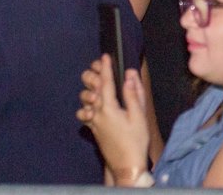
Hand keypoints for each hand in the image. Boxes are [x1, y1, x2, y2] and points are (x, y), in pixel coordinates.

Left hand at [76, 55, 149, 182]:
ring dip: (90, 90)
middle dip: (94, 75)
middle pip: (90, 88)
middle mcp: (97, 113)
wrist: (126, 165)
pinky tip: (95, 106)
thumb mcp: (138, 115)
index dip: (106, 67)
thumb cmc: (135, 141)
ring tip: (99, 85)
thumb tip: (129, 75)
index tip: (106, 56)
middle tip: (101, 67)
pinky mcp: (93, 129)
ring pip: (84, 100)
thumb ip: (132, 93)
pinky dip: (87, 106)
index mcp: (109, 108)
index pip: (105, 82)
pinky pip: (84, 114)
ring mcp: (93, 122)